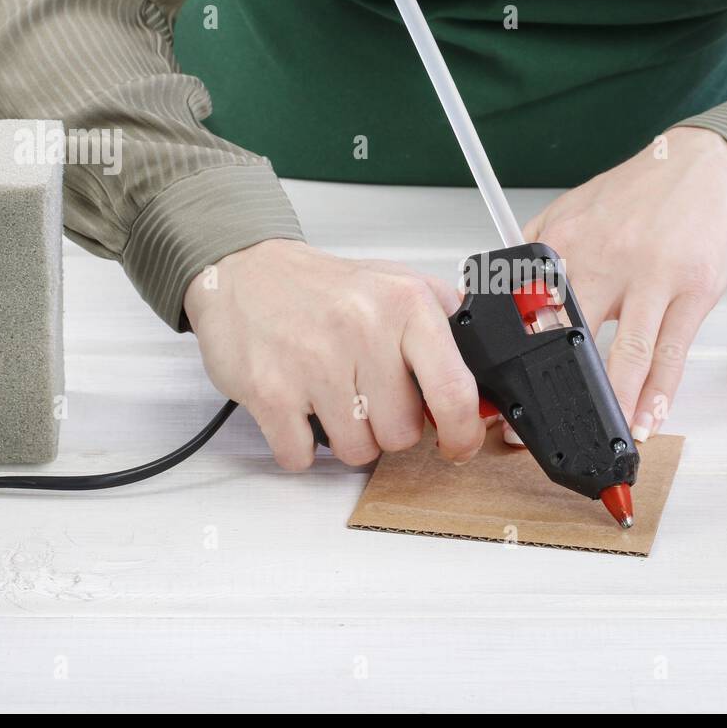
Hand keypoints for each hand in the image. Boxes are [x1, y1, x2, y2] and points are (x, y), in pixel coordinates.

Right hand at [184, 240, 485, 469]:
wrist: (245, 271)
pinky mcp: (270, 391)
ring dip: (347, 437)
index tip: (456, 443)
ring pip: (357, 451)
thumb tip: (482, 384)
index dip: (462, 433)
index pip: (454, 391)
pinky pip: (302, 456)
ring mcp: (314, 362)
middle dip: (389, 426)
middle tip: (368, 395)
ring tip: (334, 397)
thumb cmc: (324, 289)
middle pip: (403, 433)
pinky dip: (301, 445)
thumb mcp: (399, 286)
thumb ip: (446, 328)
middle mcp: (363, 329)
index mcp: (405, 305)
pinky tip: (300, 408)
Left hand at [522, 126, 726, 439]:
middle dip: (556, 388)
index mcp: (568, 241)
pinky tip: (649, 419)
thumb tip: (497, 289)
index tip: (505, 392)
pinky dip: (660, 394)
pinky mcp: (694, 290)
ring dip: (615, 404)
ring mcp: (653, 276)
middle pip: (572, 336)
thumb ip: (538, 249)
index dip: (514, 355)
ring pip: (628, 354)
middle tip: (542, 431)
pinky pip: (672, 352)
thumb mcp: (576, 208)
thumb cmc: (641, 194)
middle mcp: (606, 257)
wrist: (707, 167)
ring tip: (603, 439)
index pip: (529, 307)